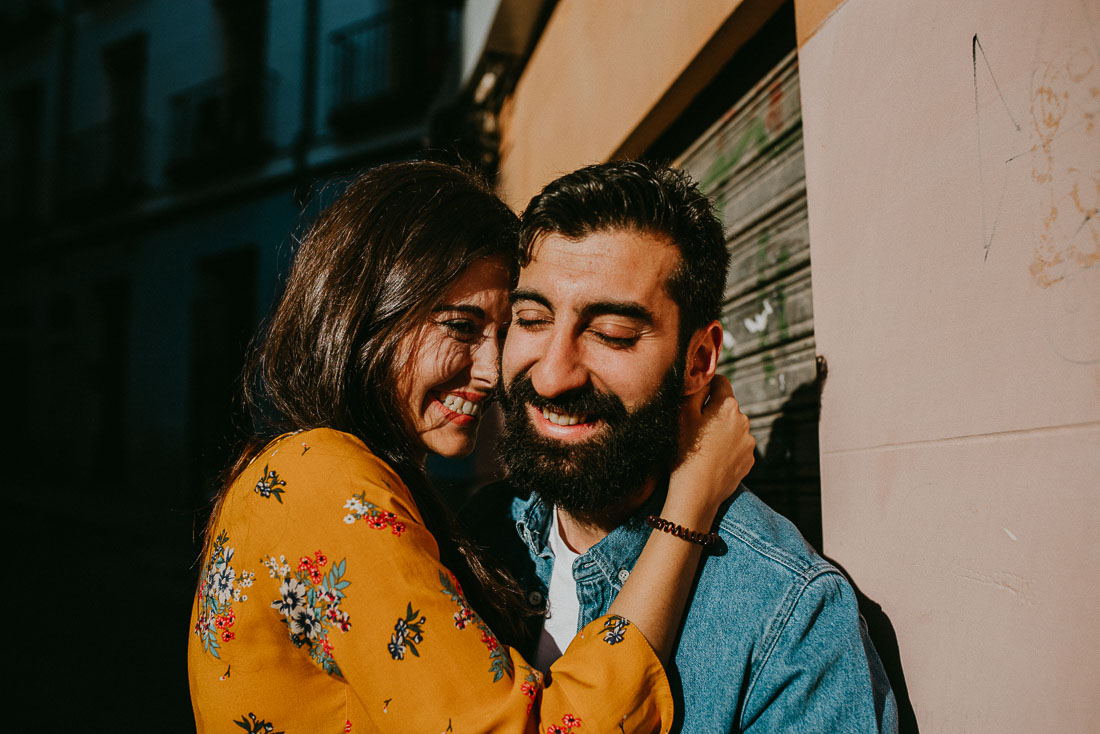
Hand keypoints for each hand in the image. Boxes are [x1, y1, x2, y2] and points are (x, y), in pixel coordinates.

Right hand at [664, 376, 753, 521]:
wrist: (697, 492)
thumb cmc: (685, 452)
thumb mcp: (683, 414)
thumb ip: (696, 390)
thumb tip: (704, 379)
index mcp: (728, 405)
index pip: (721, 381)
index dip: (707, 386)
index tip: (696, 398)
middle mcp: (744, 420)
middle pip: (727, 407)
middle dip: (714, 412)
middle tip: (694, 428)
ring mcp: (749, 442)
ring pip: (733, 427)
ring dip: (721, 431)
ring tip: (703, 448)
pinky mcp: (749, 459)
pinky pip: (737, 446)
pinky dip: (727, 449)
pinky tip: (712, 459)